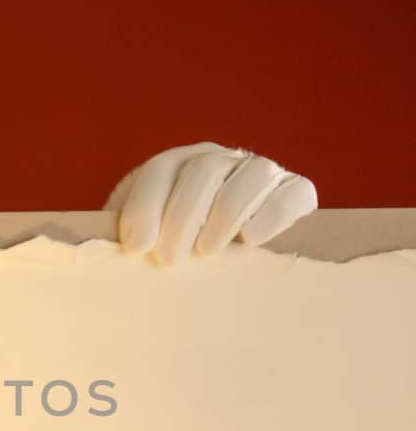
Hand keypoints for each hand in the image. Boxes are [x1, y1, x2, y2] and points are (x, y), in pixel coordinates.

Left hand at [105, 143, 316, 264]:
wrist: (224, 270)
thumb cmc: (178, 253)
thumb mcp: (151, 240)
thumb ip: (135, 234)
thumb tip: (133, 244)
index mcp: (184, 164)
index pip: (164, 169)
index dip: (147, 205)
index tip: (136, 247)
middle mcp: (225, 160)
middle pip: (205, 170)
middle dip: (182, 217)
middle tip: (169, 259)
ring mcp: (263, 173)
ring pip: (251, 175)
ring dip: (225, 214)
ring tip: (206, 252)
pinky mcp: (296, 193)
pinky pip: (293, 193)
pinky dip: (273, 213)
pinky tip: (250, 239)